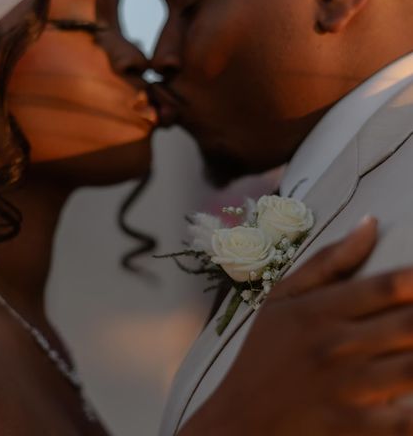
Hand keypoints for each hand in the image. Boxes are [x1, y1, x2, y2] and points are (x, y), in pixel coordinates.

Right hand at [180, 217, 412, 434]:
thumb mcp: (282, 297)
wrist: (242, 419)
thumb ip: (328, 261)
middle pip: (409, 324)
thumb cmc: (265, 352)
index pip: (384, 287)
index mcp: (319, 310)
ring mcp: (348, 389)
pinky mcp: (356, 427)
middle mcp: (337, 345)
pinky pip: (405, 419)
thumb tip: (371, 223)